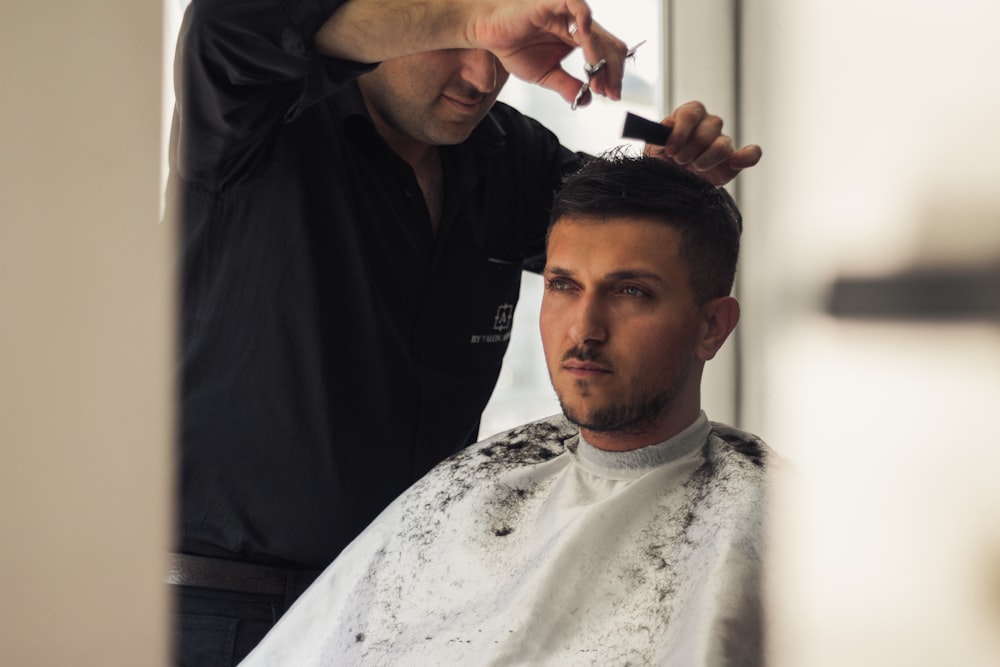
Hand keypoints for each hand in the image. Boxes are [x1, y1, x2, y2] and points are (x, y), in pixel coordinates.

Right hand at [467, 0, 627, 105]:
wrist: (489, 33)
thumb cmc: (515, 47)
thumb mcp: (546, 75)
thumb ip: (567, 86)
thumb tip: (585, 101)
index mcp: (579, 39)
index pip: (608, 55)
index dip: (613, 75)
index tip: (611, 95)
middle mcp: (578, 25)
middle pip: (611, 45)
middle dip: (613, 71)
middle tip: (609, 92)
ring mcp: (569, 13)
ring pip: (598, 33)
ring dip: (600, 59)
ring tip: (596, 80)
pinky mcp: (555, 3)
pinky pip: (578, 8)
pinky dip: (586, 22)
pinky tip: (587, 40)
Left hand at [643, 101, 762, 185]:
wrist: (671, 182)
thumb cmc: (662, 161)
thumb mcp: (653, 147)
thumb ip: (659, 135)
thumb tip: (669, 123)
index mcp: (690, 114)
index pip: (691, 113)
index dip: (680, 132)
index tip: (670, 150)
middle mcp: (709, 124)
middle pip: (708, 128)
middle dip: (690, 149)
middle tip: (679, 161)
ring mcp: (723, 141)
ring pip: (723, 144)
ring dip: (706, 159)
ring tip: (694, 168)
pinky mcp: (733, 161)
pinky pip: (752, 154)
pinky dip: (747, 157)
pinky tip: (734, 163)